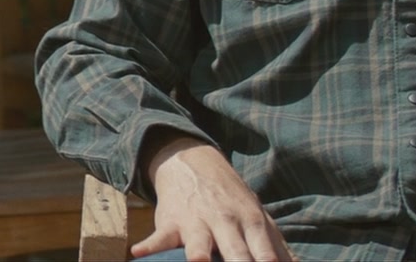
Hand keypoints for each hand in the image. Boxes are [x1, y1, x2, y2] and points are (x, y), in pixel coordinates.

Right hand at [133, 135, 290, 261]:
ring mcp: (197, 221)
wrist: (193, 163)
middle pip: (235, 249)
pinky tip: (138, 254)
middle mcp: (226, 221)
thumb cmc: (232, 200)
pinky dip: (148, 246)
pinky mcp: (171, 222)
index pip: (264, 247)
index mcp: (251, 221)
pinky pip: (159, 236)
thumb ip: (276, 246)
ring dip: (198, 252)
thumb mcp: (258, 217)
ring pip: (199, 240)